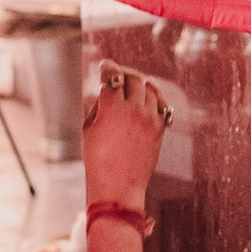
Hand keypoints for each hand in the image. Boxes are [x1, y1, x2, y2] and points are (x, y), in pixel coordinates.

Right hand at [82, 60, 169, 208]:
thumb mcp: (89, 129)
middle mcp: (134, 109)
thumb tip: (106, 90)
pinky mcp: (160, 128)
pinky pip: (161, 103)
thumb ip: (98, 105)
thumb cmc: (97, 159)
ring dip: (138, 84)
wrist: (118, 186)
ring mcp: (150, 118)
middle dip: (123, 73)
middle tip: (116, 75)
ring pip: (148, 88)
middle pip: (132, 78)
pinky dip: (154, 96)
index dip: (107, 67)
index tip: (104, 65)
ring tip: (130, 85)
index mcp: (112, 108)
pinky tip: (148, 93)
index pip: (111, 76)